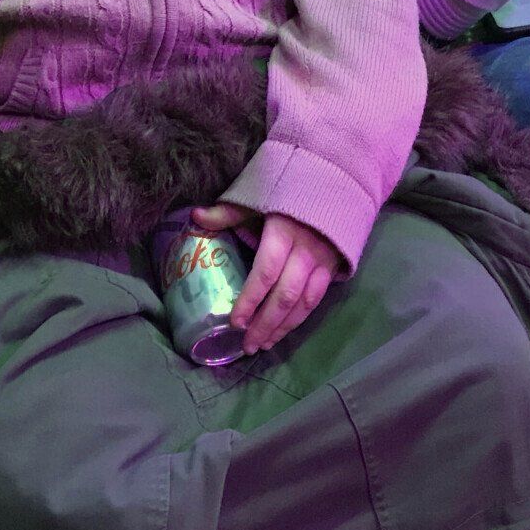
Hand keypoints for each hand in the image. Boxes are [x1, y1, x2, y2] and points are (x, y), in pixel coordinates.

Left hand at [191, 203, 338, 354]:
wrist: (334, 184)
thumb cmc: (287, 192)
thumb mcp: (257, 197)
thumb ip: (228, 211)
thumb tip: (194, 216)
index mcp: (283, 232)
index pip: (265, 273)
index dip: (250, 299)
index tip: (235, 322)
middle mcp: (304, 251)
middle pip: (285, 295)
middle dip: (265, 324)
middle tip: (247, 345)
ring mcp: (322, 262)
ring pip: (303, 303)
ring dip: (283, 327)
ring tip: (264, 345)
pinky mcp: (332, 268)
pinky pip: (317, 299)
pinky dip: (301, 317)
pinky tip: (285, 330)